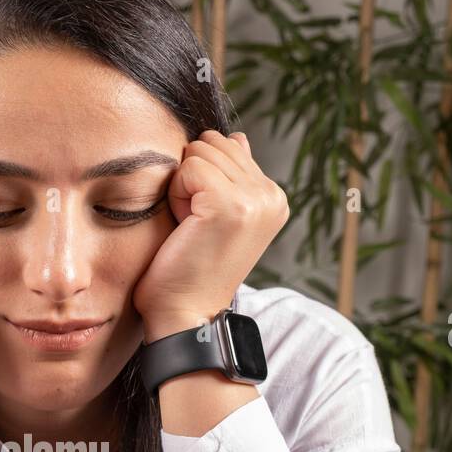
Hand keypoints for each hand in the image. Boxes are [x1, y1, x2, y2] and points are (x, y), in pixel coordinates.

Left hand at [132, 131, 288, 339]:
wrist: (185, 313)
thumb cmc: (191, 268)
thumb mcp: (219, 214)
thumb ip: (232, 174)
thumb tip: (237, 137)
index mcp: (274, 197)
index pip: (228, 145)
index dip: (202, 179)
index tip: (205, 221)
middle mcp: (273, 196)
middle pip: (212, 142)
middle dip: (192, 178)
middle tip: (195, 224)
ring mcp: (256, 199)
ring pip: (200, 151)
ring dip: (183, 187)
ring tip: (192, 226)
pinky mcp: (232, 204)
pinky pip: (189, 168)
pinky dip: (177, 195)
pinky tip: (186, 227)